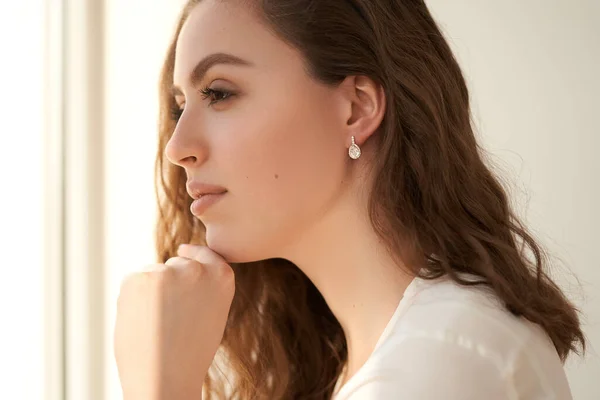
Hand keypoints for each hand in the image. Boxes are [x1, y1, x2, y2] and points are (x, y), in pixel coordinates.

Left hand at [114, 244, 235, 399]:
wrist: (165, 379)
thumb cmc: (189, 354)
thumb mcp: (213, 314)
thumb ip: (205, 287)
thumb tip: (182, 262)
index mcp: (222, 277)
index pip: (206, 254)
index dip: (195, 255)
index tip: (185, 253)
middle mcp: (197, 269)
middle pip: (176, 264)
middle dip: (169, 282)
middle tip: (170, 317)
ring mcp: (167, 272)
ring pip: (153, 274)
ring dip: (149, 292)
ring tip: (156, 325)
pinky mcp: (139, 278)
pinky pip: (133, 282)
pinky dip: (131, 299)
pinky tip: (141, 321)